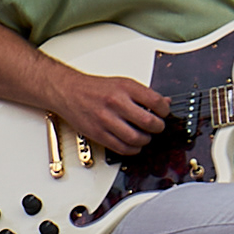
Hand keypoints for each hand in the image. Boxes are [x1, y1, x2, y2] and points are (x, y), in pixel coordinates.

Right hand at [53, 64, 171, 158]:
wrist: (68, 92)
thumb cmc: (96, 89)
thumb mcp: (124, 83)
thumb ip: (144, 94)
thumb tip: (165, 103)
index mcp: (126, 88)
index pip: (156, 102)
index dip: (165, 111)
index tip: (164, 113)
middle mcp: (116, 103)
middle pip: (148, 122)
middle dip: (158, 127)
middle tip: (157, 127)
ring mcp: (106, 120)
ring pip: (136, 138)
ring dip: (146, 140)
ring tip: (145, 136)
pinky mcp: (97, 134)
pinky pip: (121, 148)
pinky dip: (132, 149)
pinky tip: (133, 144)